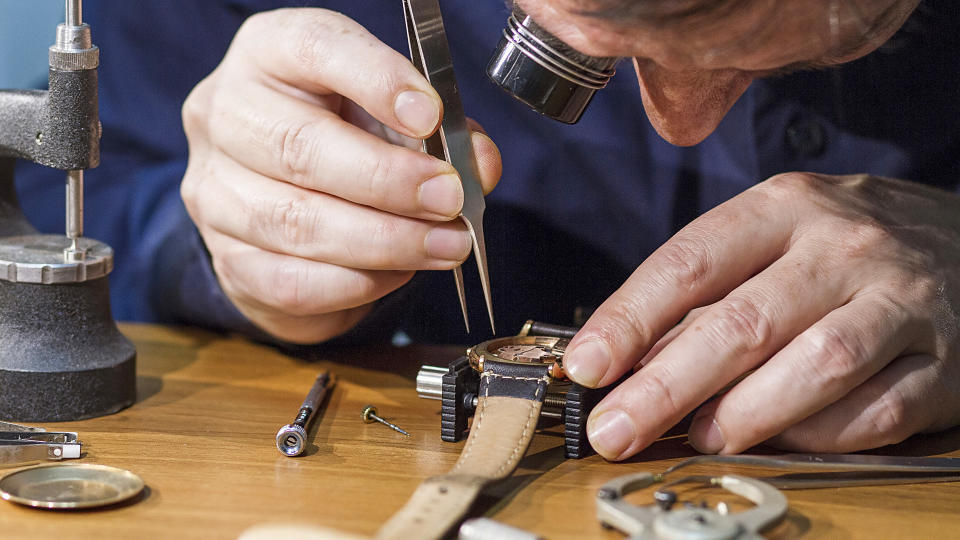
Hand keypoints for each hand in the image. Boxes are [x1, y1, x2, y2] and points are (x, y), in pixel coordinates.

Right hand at [181, 9, 500, 342]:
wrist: (285, 199)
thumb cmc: (347, 139)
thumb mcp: (396, 115)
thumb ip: (443, 133)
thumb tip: (479, 166)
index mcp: (269, 53)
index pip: (312, 48)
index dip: (375, 79)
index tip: (430, 114)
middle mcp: (226, 115)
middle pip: (298, 147)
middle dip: (388, 181)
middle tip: (450, 199)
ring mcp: (214, 192)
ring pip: (296, 223)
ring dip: (384, 241)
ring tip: (445, 245)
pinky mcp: (228, 260)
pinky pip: (291, 281)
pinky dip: (355, 283)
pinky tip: (397, 273)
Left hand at [563, 173, 959, 458]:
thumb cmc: (844, 247)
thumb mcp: (775, 240)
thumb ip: (708, 297)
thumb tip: (629, 364)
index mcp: (784, 207)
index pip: (690, 262)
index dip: (629, 319)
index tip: (586, 366)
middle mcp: (844, 247)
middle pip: (744, 322)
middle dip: (667, 385)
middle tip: (615, 429)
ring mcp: (901, 301)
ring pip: (816, 364)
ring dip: (745, 413)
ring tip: (699, 437)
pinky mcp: (945, 361)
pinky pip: (879, 409)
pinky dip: (822, 434)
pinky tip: (783, 442)